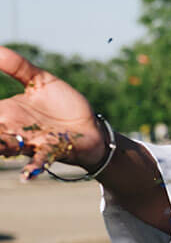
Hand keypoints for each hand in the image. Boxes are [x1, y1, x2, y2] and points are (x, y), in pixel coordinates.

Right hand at [0, 46, 105, 179]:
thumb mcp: (41, 81)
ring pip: (4, 148)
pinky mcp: (51, 150)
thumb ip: (17, 66)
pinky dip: (32, 168)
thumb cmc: (64, 105)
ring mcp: (29, 143)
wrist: (91, 128)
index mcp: (4, 113)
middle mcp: (10, 130)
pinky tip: (26, 176)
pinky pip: (38, 160)